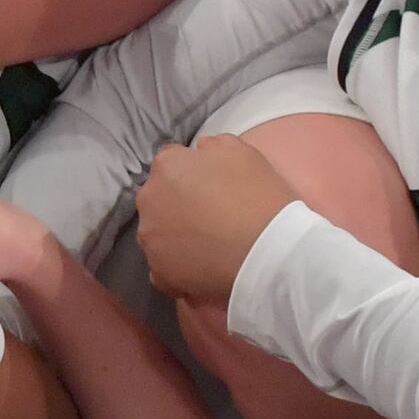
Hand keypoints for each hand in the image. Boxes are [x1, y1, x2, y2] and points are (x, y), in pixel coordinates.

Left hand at [134, 136, 302, 314]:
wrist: (270, 252)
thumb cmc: (259, 196)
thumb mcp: (242, 152)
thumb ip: (213, 146)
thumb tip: (199, 151)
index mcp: (167, 167)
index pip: (171, 163)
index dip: (192, 173)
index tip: (211, 186)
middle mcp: (149, 200)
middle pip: (159, 198)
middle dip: (178, 203)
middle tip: (210, 215)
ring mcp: (150, 239)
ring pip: (158, 233)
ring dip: (175, 235)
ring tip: (207, 244)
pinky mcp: (159, 273)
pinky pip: (162, 267)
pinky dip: (176, 266)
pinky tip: (200, 266)